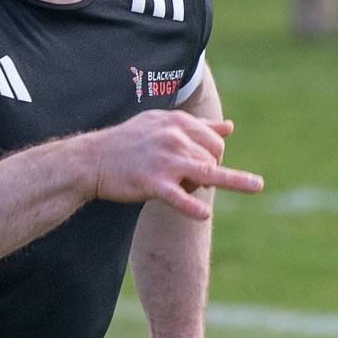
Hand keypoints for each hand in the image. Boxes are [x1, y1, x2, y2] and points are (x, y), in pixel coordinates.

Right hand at [91, 108, 262, 221]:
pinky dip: (194, 208)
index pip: (215, 141)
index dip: (214, 157)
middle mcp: (175, 138)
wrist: (92, 159)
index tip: (199, 166)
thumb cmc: (129, 141)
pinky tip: (204, 214)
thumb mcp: (162, 124)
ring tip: (245, 186)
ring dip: (217, 185)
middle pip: (213, 159)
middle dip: (208, 173)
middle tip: (187, 181)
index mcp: (178, 122)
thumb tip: (229, 127)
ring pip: (208, 174)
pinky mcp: (153, 183)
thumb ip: (198, 126)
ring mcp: (165, 161)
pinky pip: (181, 198)